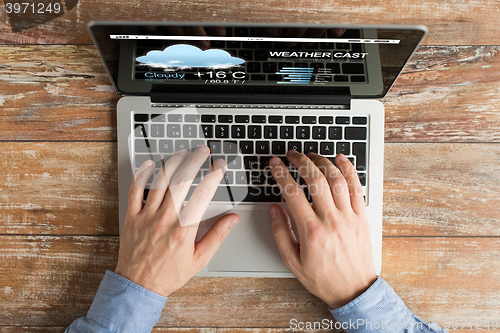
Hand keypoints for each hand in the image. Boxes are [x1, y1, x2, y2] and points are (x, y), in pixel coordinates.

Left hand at [115, 146, 238, 295]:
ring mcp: (147, 216)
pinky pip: (135, 190)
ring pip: (160, 181)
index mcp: (184, 229)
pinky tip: (151, 164)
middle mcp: (165, 219)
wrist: (139, 286)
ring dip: (173, 163)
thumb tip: (232, 219)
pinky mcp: (132, 217)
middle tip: (202, 151)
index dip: (213, 176)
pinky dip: (142, 175)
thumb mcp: (199, 259)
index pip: (203, 194)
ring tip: (183, 153)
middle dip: (194, 161)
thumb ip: (217, 236)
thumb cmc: (169, 274)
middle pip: (181, 181)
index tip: (219, 166)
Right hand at [269, 151, 375, 308]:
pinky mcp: (362, 216)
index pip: (292, 193)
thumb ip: (280, 233)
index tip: (275, 164)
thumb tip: (274, 209)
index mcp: (312, 231)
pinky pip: (357, 187)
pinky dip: (349, 170)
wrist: (353, 290)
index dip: (281, 174)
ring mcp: (349, 217)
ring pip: (336, 179)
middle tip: (292, 154)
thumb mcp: (292, 261)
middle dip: (301, 161)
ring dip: (323, 162)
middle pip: (315, 180)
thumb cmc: (323, 278)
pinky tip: (340, 159)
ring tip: (311, 155)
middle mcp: (331, 220)